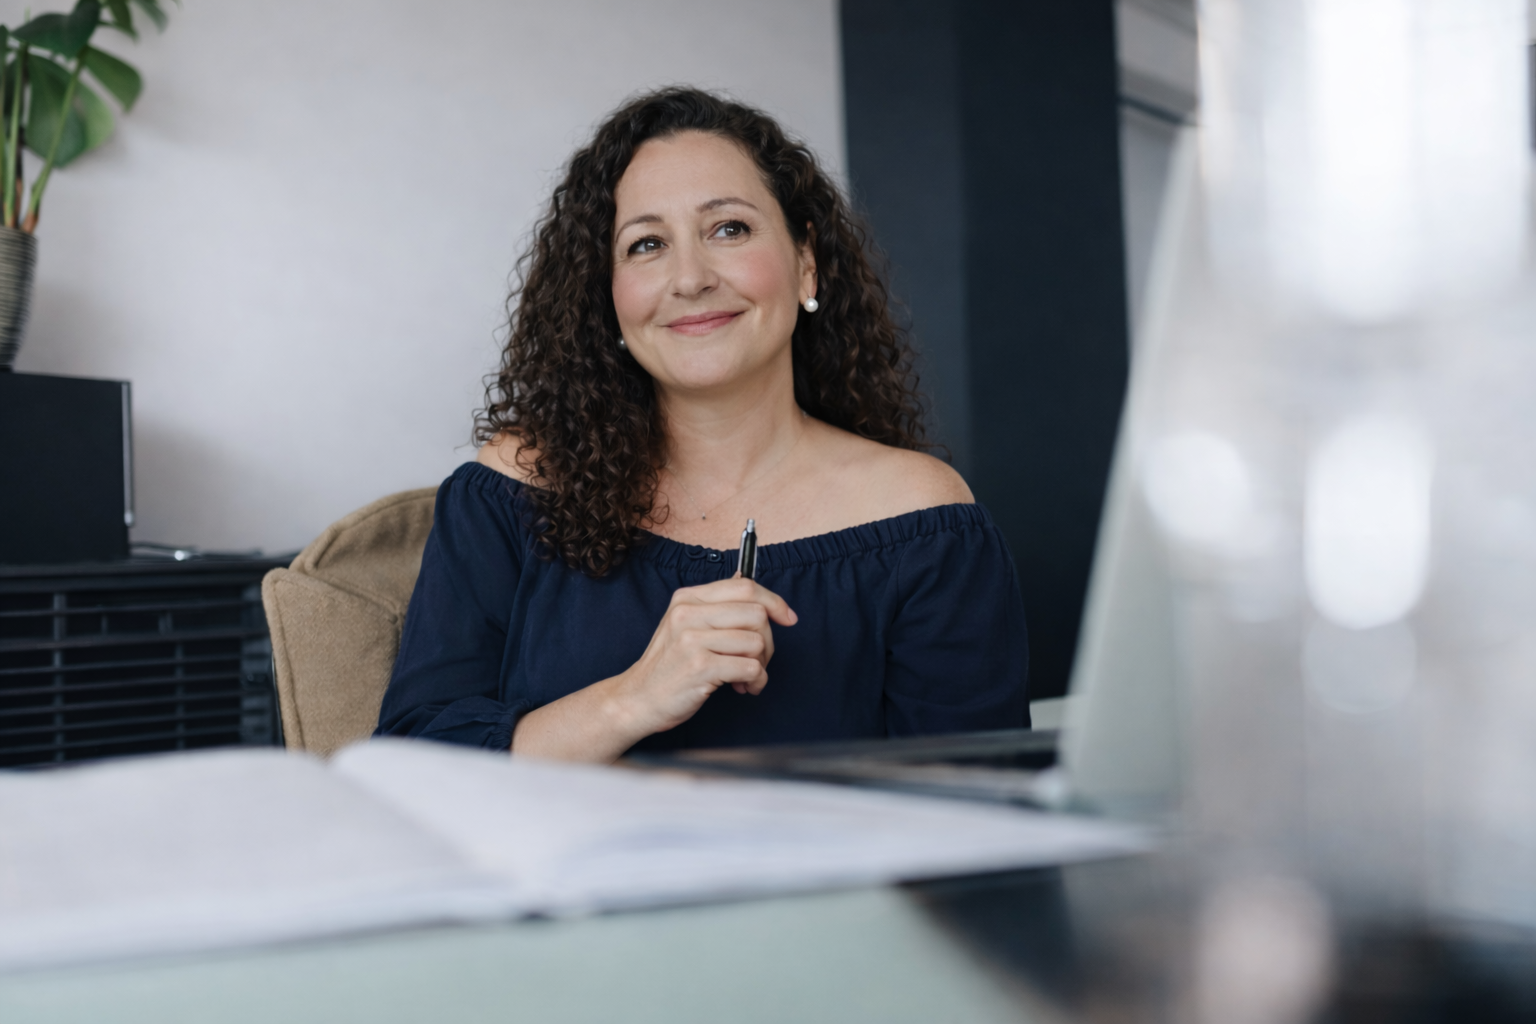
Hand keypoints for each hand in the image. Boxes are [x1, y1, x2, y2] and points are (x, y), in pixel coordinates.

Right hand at [611, 576, 797, 735]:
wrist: (639, 698)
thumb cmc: (669, 665)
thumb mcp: (685, 624)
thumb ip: (717, 606)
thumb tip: (751, 585)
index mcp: (688, 598)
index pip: (744, 586)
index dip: (774, 601)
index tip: (788, 618)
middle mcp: (688, 614)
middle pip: (756, 613)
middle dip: (768, 641)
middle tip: (757, 659)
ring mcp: (692, 640)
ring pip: (756, 641)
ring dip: (761, 665)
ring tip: (745, 677)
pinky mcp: (699, 667)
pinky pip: (750, 667)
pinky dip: (755, 681)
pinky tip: (742, 687)